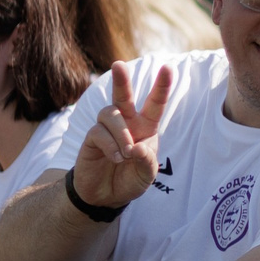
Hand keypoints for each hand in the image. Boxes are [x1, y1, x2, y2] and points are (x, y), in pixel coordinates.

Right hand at [71, 65, 172, 209]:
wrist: (105, 196)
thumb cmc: (130, 180)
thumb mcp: (146, 175)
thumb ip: (146, 162)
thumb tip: (136, 148)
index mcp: (145, 127)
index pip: (155, 104)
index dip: (162, 86)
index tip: (168, 68)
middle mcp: (126, 123)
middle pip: (123, 96)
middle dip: (121, 80)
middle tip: (118, 65)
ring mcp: (107, 129)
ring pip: (111, 114)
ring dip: (121, 133)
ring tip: (126, 154)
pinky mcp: (91, 138)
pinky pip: (98, 132)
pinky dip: (110, 145)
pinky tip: (115, 158)